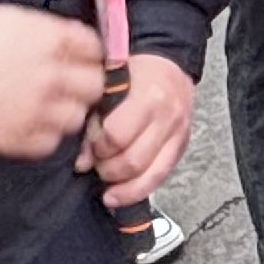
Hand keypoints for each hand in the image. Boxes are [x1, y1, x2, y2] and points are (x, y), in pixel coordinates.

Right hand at [0, 7, 105, 158]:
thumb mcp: (12, 18)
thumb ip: (49, 31)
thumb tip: (74, 41)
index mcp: (51, 40)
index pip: (95, 50)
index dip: (90, 54)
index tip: (83, 60)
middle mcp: (51, 76)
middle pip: (94, 86)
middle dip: (85, 83)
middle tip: (71, 85)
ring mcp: (36, 110)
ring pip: (76, 118)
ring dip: (66, 111)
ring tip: (48, 106)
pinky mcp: (18, 138)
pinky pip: (50, 143)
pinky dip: (45, 135)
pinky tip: (32, 123)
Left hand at [80, 54, 195, 206]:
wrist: (169, 69)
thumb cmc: (134, 75)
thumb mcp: (108, 87)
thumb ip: (93, 121)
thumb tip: (83, 162)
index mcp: (147, 96)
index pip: (117, 135)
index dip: (98, 146)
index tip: (92, 145)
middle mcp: (166, 118)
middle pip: (133, 160)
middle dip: (108, 168)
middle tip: (97, 162)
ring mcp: (177, 135)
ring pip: (148, 175)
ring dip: (121, 185)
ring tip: (106, 181)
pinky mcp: (180, 149)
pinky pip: (159, 178)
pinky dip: (137, 191)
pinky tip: (118, 195)